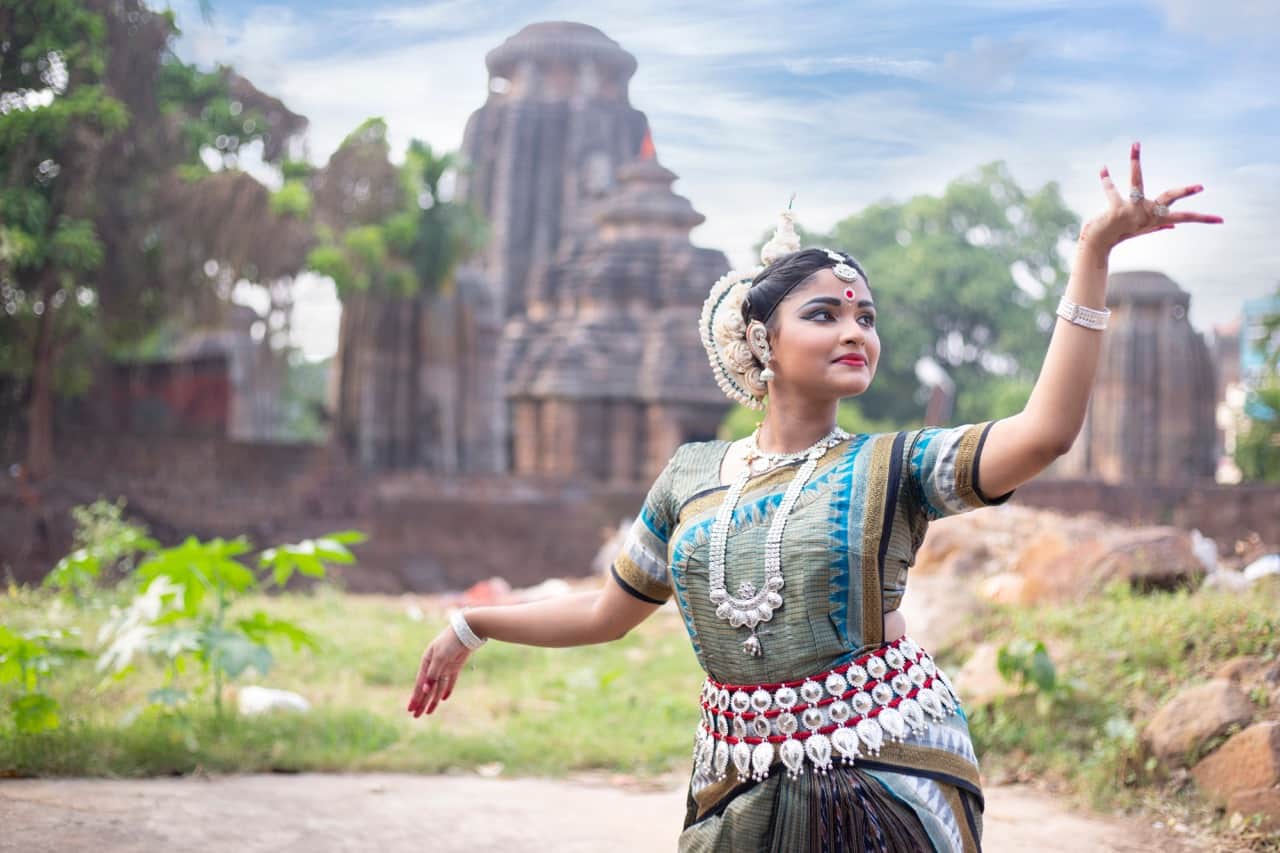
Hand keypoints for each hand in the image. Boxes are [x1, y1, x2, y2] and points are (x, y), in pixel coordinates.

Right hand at [406, 623, 472, 717]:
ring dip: (433, 699)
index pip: (420, 684)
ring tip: (429, 712)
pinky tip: (443, 698)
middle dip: (422, 702)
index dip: (415, 697)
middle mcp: (434, 665)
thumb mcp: (440, 657)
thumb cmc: (451, 641)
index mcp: (426, 661)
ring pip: (437, 687)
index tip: (410, 709)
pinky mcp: (455, 665)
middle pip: (427, 688)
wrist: (469, 629)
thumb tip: (425, 689)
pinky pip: (450, 681)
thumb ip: (433, 673)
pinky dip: (447, 689)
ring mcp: (445, 666)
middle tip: (416, 716)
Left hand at [1080, 141, 1222, 252]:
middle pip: (1169, 197)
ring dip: (1135, 163)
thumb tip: (1175, 227)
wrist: (1099, 243)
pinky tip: (1103, 168)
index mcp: (1156, 218)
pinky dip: (1107, 179)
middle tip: (1201, 186)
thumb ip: (1158, 226)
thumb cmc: (1121, 234)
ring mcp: (1132, 211)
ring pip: (1137, 182)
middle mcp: (1147, 214)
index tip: (1221, 219)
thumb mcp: (1143, 230)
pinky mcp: (1116, 209)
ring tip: (1135, 145)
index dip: (1203, 219)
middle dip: (1185, 191)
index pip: (1185, 217)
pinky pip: (1112, 190)